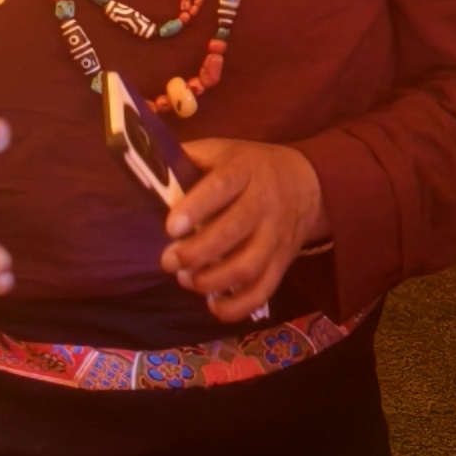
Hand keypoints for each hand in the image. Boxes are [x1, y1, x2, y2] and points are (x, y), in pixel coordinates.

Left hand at [161, 137, 324, 324]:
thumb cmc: (251, 166)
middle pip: (233, 231)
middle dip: (196, 252)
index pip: (222, 186)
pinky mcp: (283, 262)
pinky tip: (213, 305)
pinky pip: (264, 290)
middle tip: (169, 261)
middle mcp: (265, 203)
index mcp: (245, 171)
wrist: (306, 182)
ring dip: (212, 280)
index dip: (196, 208)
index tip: (170, 227)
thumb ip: (188, 159)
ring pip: (248, 266)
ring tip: (186, 279)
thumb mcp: (222, 150)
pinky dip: (238, 305)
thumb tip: (149, 171)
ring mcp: (276, 236)